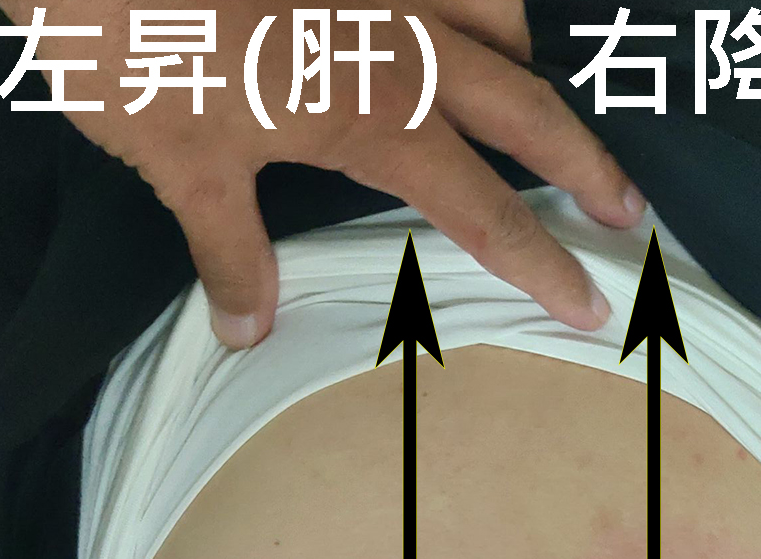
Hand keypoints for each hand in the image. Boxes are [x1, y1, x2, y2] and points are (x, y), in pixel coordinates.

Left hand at [16, 0, 644, 345]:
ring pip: (503, 14)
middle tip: (625, 208)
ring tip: (547, 100)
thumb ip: (229, 249)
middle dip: (586, 165)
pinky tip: (470, 19)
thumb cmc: (135, 41)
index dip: (544, 261)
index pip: (488, 208)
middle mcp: (401, 39)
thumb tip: (246, 325)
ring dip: (534, 66)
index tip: (590, 300)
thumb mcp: (180, 164)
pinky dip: (477, 1)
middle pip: (530, 109)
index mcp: (377, 114)